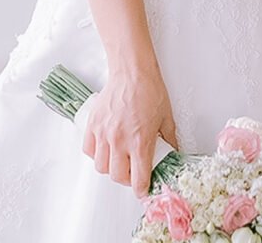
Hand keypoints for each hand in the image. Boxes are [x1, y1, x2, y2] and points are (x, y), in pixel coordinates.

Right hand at [82, 64, 177, 197]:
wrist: (132, 71)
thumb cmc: (150, 90)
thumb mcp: (167, 117)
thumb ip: (169, 139)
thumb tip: (172, 152)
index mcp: (140, 142)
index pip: (138, 179)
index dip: (142, 189)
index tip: (143, 189)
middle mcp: (120, 141)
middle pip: (118, 177)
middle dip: (128, 179)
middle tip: (133, 172)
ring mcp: (104, 134)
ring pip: (101, 167)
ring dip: (111, 168)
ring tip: (120, 159)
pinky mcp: (93, 125)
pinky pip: (89, 151)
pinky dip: (96, 154)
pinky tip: (106, 147)